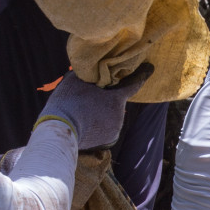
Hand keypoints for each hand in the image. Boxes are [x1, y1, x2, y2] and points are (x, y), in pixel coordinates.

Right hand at [36, 64, 154, 149]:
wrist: (60, 130)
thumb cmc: (68, 102)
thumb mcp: (76, 80)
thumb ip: (89, 74)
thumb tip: (92, 70)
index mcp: (116, 99)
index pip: (134, 84)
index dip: (141, 74)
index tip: (150, 68)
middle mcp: (120, 115)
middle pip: (115, 101)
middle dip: (108, 98)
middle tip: (90, 96)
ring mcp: (116, 129)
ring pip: (110, 115)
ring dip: (102, 112)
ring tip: (84, 111)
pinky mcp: (109, 140)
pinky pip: (106, 128)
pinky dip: (99, 124)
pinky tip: (86, 122)